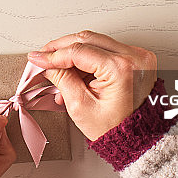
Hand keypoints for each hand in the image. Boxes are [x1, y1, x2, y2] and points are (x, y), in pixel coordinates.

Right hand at [27, 31, 156, 140]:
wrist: (139, 139)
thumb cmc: (116, 129)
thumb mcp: (80, 106)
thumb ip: (62, 79)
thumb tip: (49, 64)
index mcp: (121, 68)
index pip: (78, 51)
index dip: (53, 54)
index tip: (38, 58)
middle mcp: (134, 57)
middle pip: (87, 39)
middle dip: (61, 48)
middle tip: (44, 56)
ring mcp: (138, 55)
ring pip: (96, 41)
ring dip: (73, 53)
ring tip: (58, 69)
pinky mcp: (136, 58)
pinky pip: (106, 49)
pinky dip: (88, 57)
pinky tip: (74, 71)